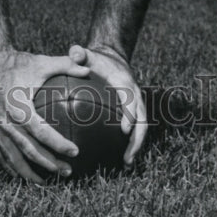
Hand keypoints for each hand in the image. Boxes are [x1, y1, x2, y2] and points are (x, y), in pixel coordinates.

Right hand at [0, 49, 90, 183]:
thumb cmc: (17, 63)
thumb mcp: (41, 62)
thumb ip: (65, 65)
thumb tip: (89, 70)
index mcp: (18, 107)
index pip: (41, 132)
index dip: (58, 144)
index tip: (75, 152)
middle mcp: (6, 121)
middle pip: (29, 150)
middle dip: (49, 164)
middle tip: (68, 172)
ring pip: (13, 158)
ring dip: (30, 173)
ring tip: (47, 183)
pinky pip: (2, 154)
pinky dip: (13, 168)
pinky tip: (24, 175)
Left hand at [68, 43, 146, 165]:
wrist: (112, 59)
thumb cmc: (96, 60)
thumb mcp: (87, 54)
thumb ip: (80, 53)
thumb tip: (74, 52)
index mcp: (125, 83)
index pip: (131, 99)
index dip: (130, 114)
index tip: (125, 130)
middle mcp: (135, 95)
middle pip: (142, 119)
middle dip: (138, 139)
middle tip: (127, 157)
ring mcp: (137, 105)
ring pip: (142, 128)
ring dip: (137, 146)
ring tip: (126, 164)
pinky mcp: (134, 113)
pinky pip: (136, 130)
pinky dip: (131, 144)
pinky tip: (120, 160)